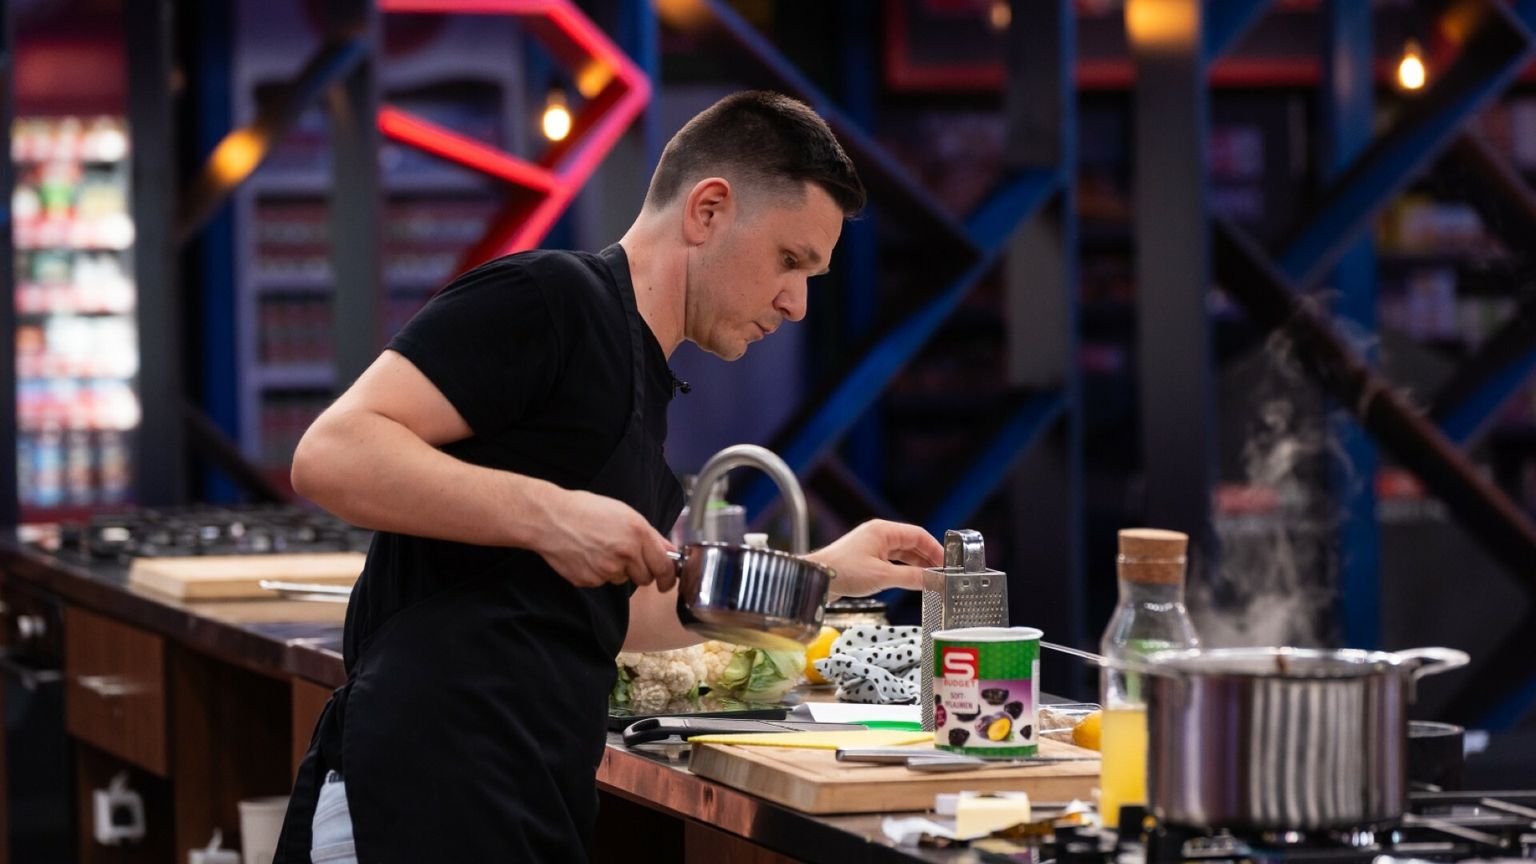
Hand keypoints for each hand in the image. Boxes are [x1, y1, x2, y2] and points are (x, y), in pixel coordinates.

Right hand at [534, 489, 677, 590]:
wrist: (550, 519)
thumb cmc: (585, 510)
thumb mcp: (624, 513)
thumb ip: (650, 535)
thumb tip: (669, 550)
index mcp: (637, 533)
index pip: (664, 566)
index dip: (668, 577)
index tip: (667, 582)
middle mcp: (625, 553)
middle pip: (645, 578)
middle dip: (640, 571)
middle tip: (626, 556)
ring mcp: (607, 569)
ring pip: (622, 579)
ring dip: (617, 570)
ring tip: (600, 549)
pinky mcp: (590, 580)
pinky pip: (602, 581)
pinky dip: (598, 572)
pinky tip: (587, 555)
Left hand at [804, 519, 943, 599]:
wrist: (815, 579)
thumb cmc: (843, 572)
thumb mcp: (882, 576)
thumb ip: (911, 578)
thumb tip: (934, 580)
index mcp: (883, 530)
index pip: (918, 534)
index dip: (935, 548)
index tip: (947, 562)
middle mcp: (878, 535)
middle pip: (911, 544)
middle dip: (928, 558)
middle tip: (943, 573)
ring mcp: (871, 547)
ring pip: (902, 554)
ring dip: (916, 565)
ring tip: (931, 579)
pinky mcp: (866, 559)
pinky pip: (891, 562)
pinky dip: (903, 570)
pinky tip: (912, 580)